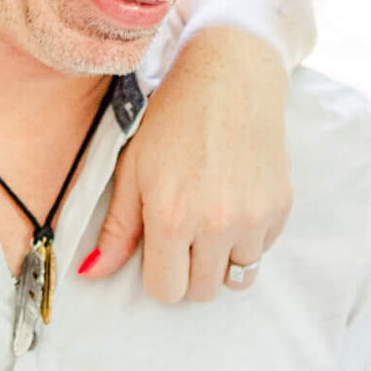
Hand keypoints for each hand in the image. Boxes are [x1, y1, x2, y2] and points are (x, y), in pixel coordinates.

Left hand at [82, 30, 290, 303]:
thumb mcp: (133, 171)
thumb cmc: (172, 121)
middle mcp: (216, 225)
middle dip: (190, 272)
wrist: (231, 78)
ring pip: (237, 278)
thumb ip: (116, 228)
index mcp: (172, 218)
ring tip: (211, 220)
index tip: (159, 250)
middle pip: (202, 292)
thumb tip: (90, 274)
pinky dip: (248, 238)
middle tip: (185, 236)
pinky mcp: (281, 207)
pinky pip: (262, 250)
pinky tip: (235, 200)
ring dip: (221, 259)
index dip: (159, 274)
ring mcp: (254, 218)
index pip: (166, 291)